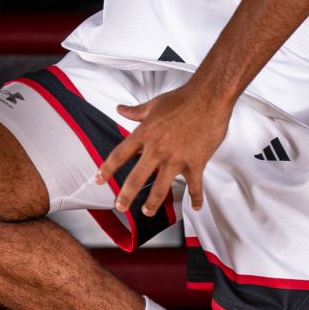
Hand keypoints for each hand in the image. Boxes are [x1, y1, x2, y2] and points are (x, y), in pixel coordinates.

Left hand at [98, 82, 229, 216]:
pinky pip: (194, 186)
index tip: (99, 180)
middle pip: (136, 178)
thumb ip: (135, 111)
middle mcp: (157, 149)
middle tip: (120, 206)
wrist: (209, 97)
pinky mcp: (195, 162)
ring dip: (153, 204)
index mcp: (144, 134)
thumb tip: (120, 109)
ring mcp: (176, 158)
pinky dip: (195, 198)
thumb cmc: (183, 99)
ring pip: (161, 188)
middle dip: (126, 196)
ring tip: (147, 212)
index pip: (119, 155)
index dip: (107, 169)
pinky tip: (195, 207)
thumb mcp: (154, 105)